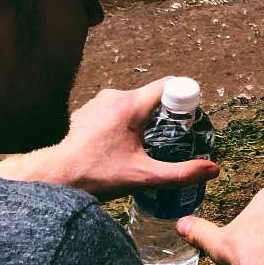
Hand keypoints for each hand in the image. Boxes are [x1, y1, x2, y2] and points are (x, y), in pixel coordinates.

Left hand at [0, 79, 218, 200]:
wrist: (50, 178)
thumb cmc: (94, 175)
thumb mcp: (143, 177)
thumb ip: (181, 173)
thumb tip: (213, 169)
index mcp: (130, 105)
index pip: (169, 85)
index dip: (185, 99)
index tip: (191, 120)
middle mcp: (113, 96)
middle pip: (152, 96)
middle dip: (166, 116)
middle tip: (172, 140)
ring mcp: (97, 102)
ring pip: (133, 104)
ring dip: (143, 121)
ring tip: (145, 147)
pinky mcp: (85, 112)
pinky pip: (115, 110)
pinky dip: (124, 124)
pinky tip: (120, 147)